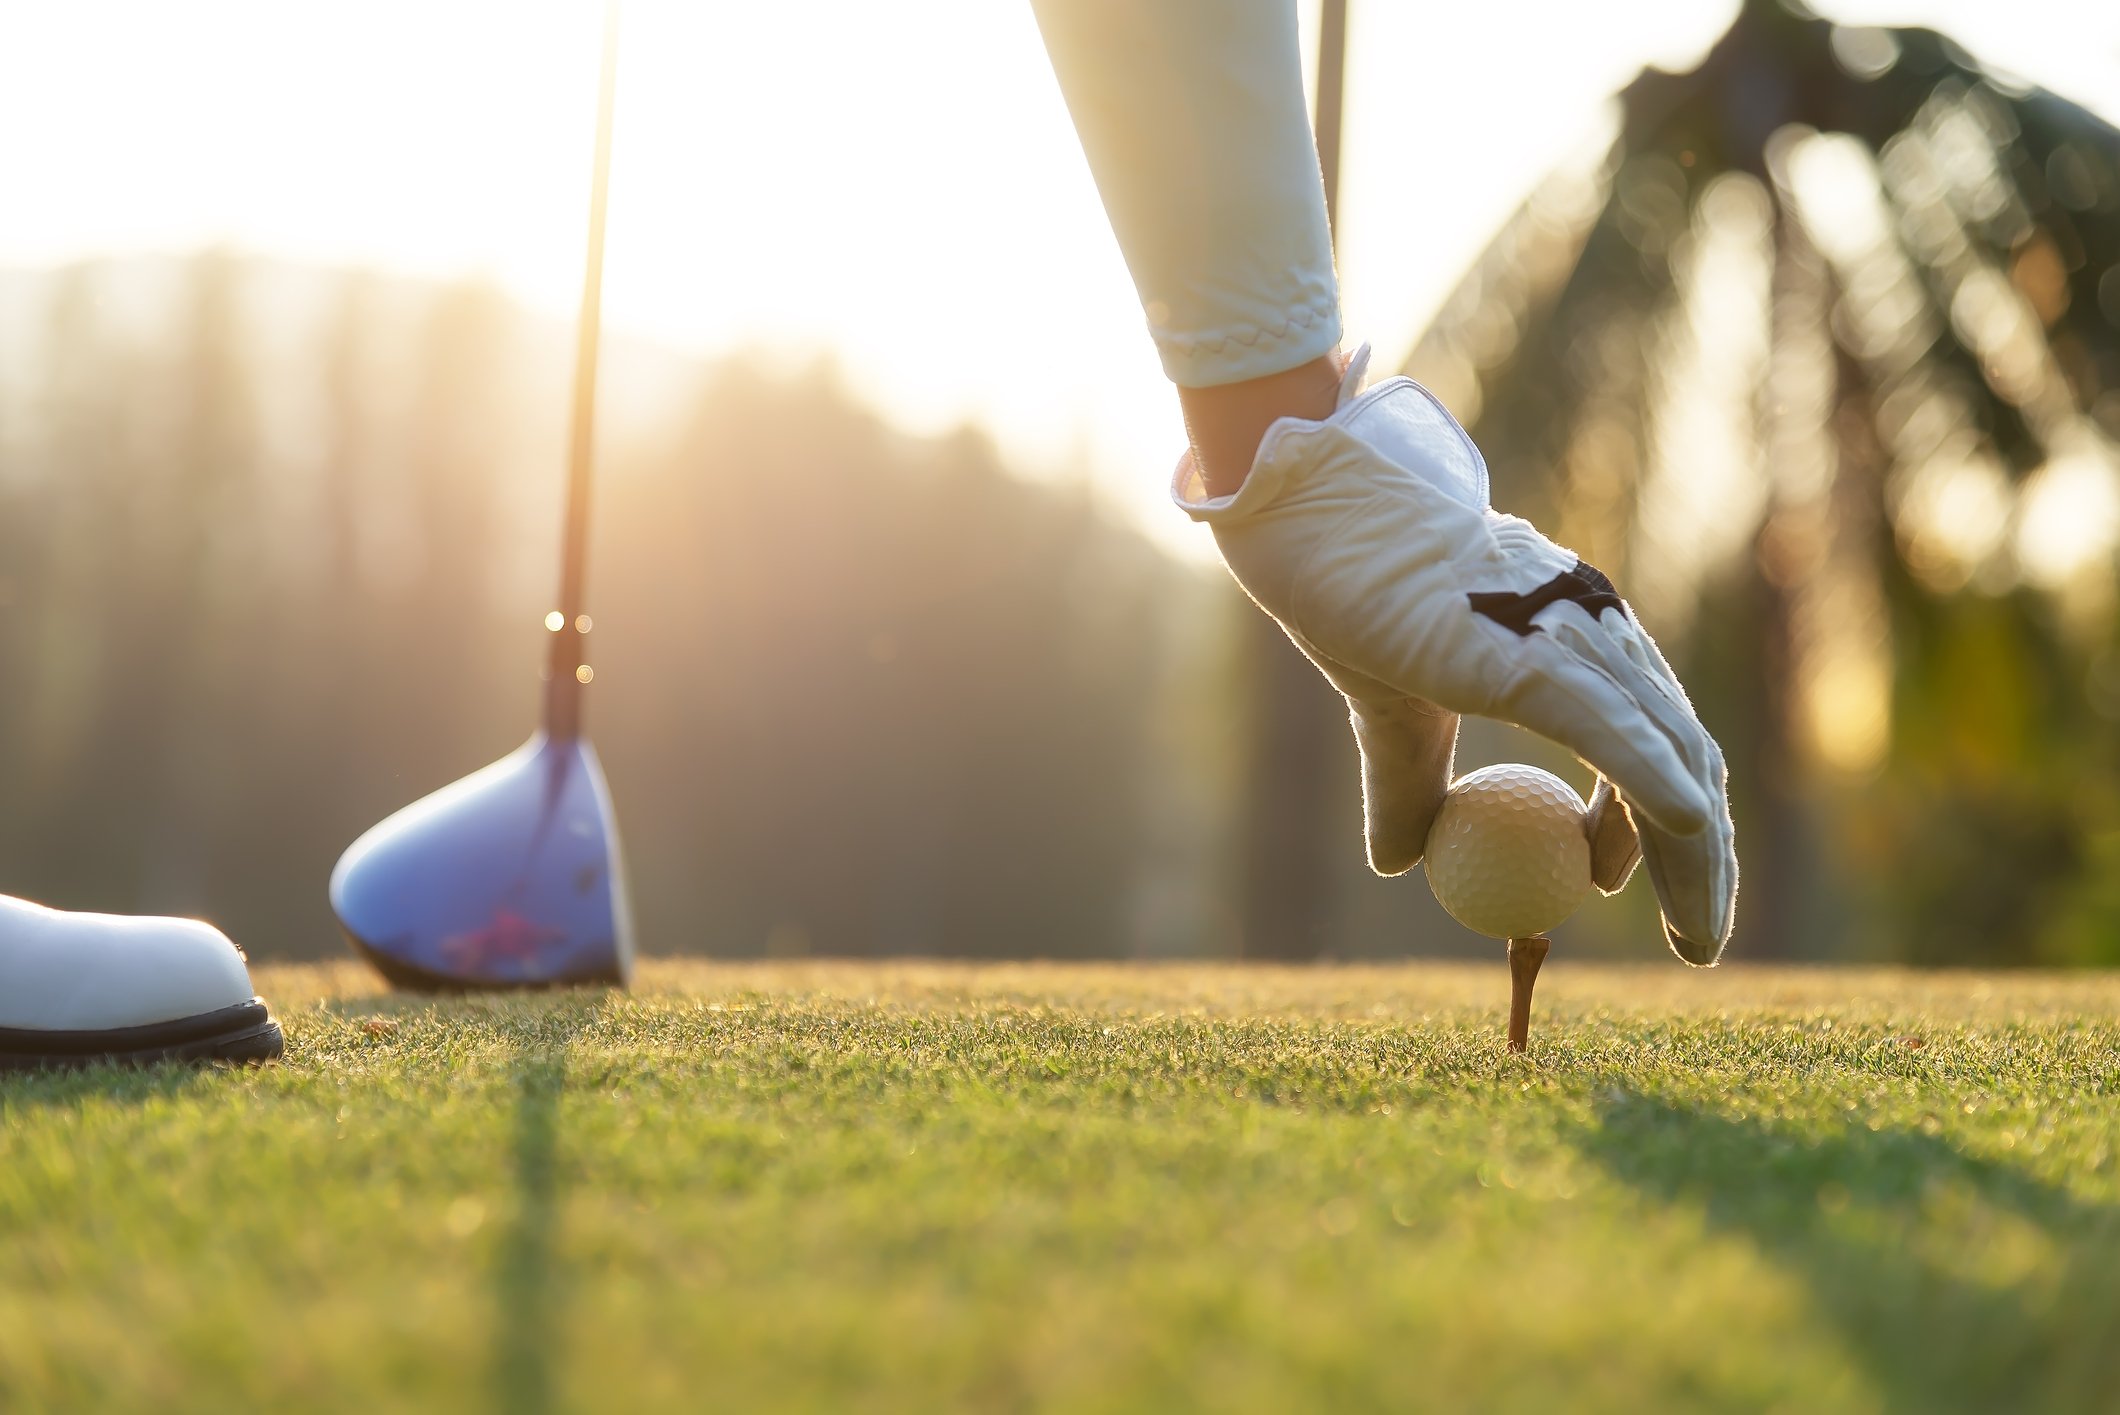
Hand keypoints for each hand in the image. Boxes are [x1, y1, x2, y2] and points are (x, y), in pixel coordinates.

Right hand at [1175, 348, 1736, 962]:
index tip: (1607, 886)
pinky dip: (1658, 794)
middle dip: (1705, 861)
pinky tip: (1685, 836)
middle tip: (1699, 944)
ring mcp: (1578, 638)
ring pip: (1671, 761)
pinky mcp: (1540, 655)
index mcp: (1574, 638)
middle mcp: (1598, 632)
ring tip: (1698, 940)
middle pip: (1686, 759)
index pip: (1652, 742)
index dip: (1653, 827)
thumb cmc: (1350, 593)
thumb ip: (1407, 785)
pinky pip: (1619, 738)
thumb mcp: (1391, 712)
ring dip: (1697, 860)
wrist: (1315, 516)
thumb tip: (1401, 862)